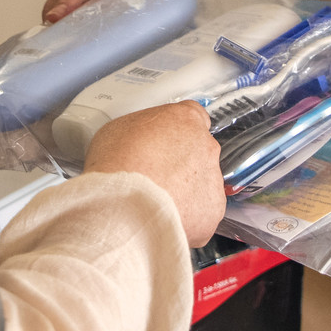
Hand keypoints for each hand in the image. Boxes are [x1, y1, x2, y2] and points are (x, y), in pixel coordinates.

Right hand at [83, 102, 226, 246]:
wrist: (125, 206)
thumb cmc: (118, 166)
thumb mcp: (119, 128)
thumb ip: (142, 131)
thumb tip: (137, 140)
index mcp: (185, 120)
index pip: (193, 115)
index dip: (178, 130)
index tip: (169, 139)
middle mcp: (205, 146)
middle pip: (199, 151)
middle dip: (180, 162)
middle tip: (155, 173)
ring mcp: (212, 178)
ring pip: (201, 182)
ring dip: (184, 189)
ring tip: (156, 198)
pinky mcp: (212, 209)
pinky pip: (202, 211)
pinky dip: (188, 214)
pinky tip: (165, 214)